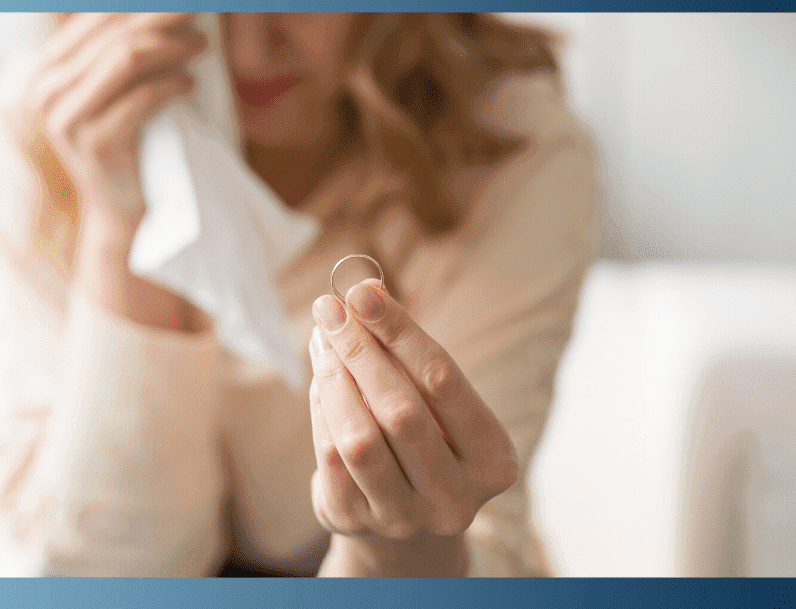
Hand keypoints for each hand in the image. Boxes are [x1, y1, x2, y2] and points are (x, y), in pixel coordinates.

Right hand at [11, 13, 206, 243]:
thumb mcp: (107, 92)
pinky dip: (172, 84)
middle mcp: (44, 90)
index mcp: (43, 70)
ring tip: (201, 44)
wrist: (118, 208)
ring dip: (172, 46)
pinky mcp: (94, 143)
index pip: (93, 18)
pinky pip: (141, 97)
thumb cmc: (123, 142)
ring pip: (127, 58)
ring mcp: (65, 118)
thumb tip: (153, 6)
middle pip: (114, 32)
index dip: (138, 1)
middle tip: (199, 7)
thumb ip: (111, 53)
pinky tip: (190, 83)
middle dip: (161, 15)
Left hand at [307, 279, 517, 559]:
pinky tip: (320, 377)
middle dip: (360, 351)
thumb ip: (405, 355)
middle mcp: (455, 498)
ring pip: (359, 439)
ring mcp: (404, 518)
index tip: (363, 292)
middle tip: (330, 309)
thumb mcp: (432, 402)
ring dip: (334, 379)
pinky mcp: (354, 522)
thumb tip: (363, 293)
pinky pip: (329, 457)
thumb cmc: (425, 439)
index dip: (400, 332)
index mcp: (492, 459)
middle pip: (400, 412)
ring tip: (321, 339)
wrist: (404, 521)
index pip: (442, 381)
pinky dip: (321, 408)